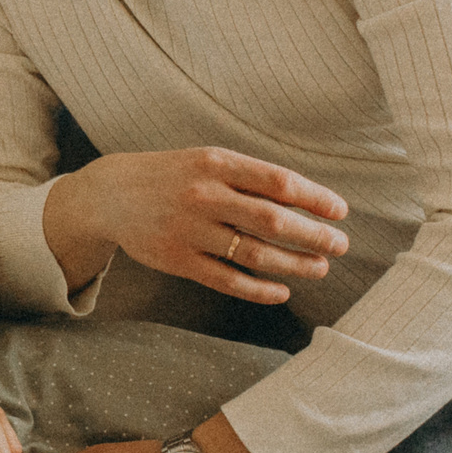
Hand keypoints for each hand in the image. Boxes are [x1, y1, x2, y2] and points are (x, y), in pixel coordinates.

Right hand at [46, 147, 348, 303]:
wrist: (111, 194)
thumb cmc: (174, 176)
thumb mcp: (208, 161)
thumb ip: (251, 177)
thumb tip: (309, 202)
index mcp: (216, 163)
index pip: (278, 182)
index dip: (315, 199)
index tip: (340, 212)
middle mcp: (204, 195)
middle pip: (272, 221)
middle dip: (314, 236)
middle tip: (341, 246)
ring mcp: (190, 230)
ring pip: (254, 254)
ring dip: (294, 265)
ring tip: (319, 268)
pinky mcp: (178, 260)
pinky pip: (227, 280)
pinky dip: (259, 289)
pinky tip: (281, 291)